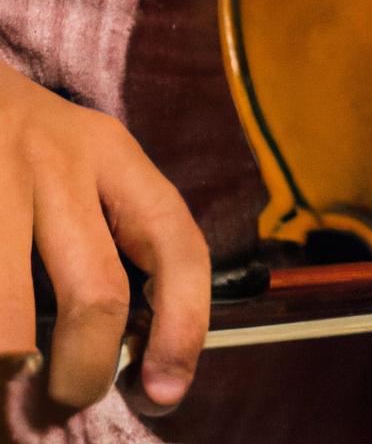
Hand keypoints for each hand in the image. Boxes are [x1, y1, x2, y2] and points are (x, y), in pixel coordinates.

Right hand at [0, 61, 209, 410]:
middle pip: (96, 294)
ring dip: (13, 374)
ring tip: (12, 397)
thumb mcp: (81, 160)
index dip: (184, 325)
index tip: (165, 391)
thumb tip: (134, 353)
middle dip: (86, 371)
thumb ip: (112, 229)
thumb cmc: (20, 139)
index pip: (178, 243)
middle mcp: (58, 162)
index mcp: (113, 154)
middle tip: (69, 401)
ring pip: (8, 315)